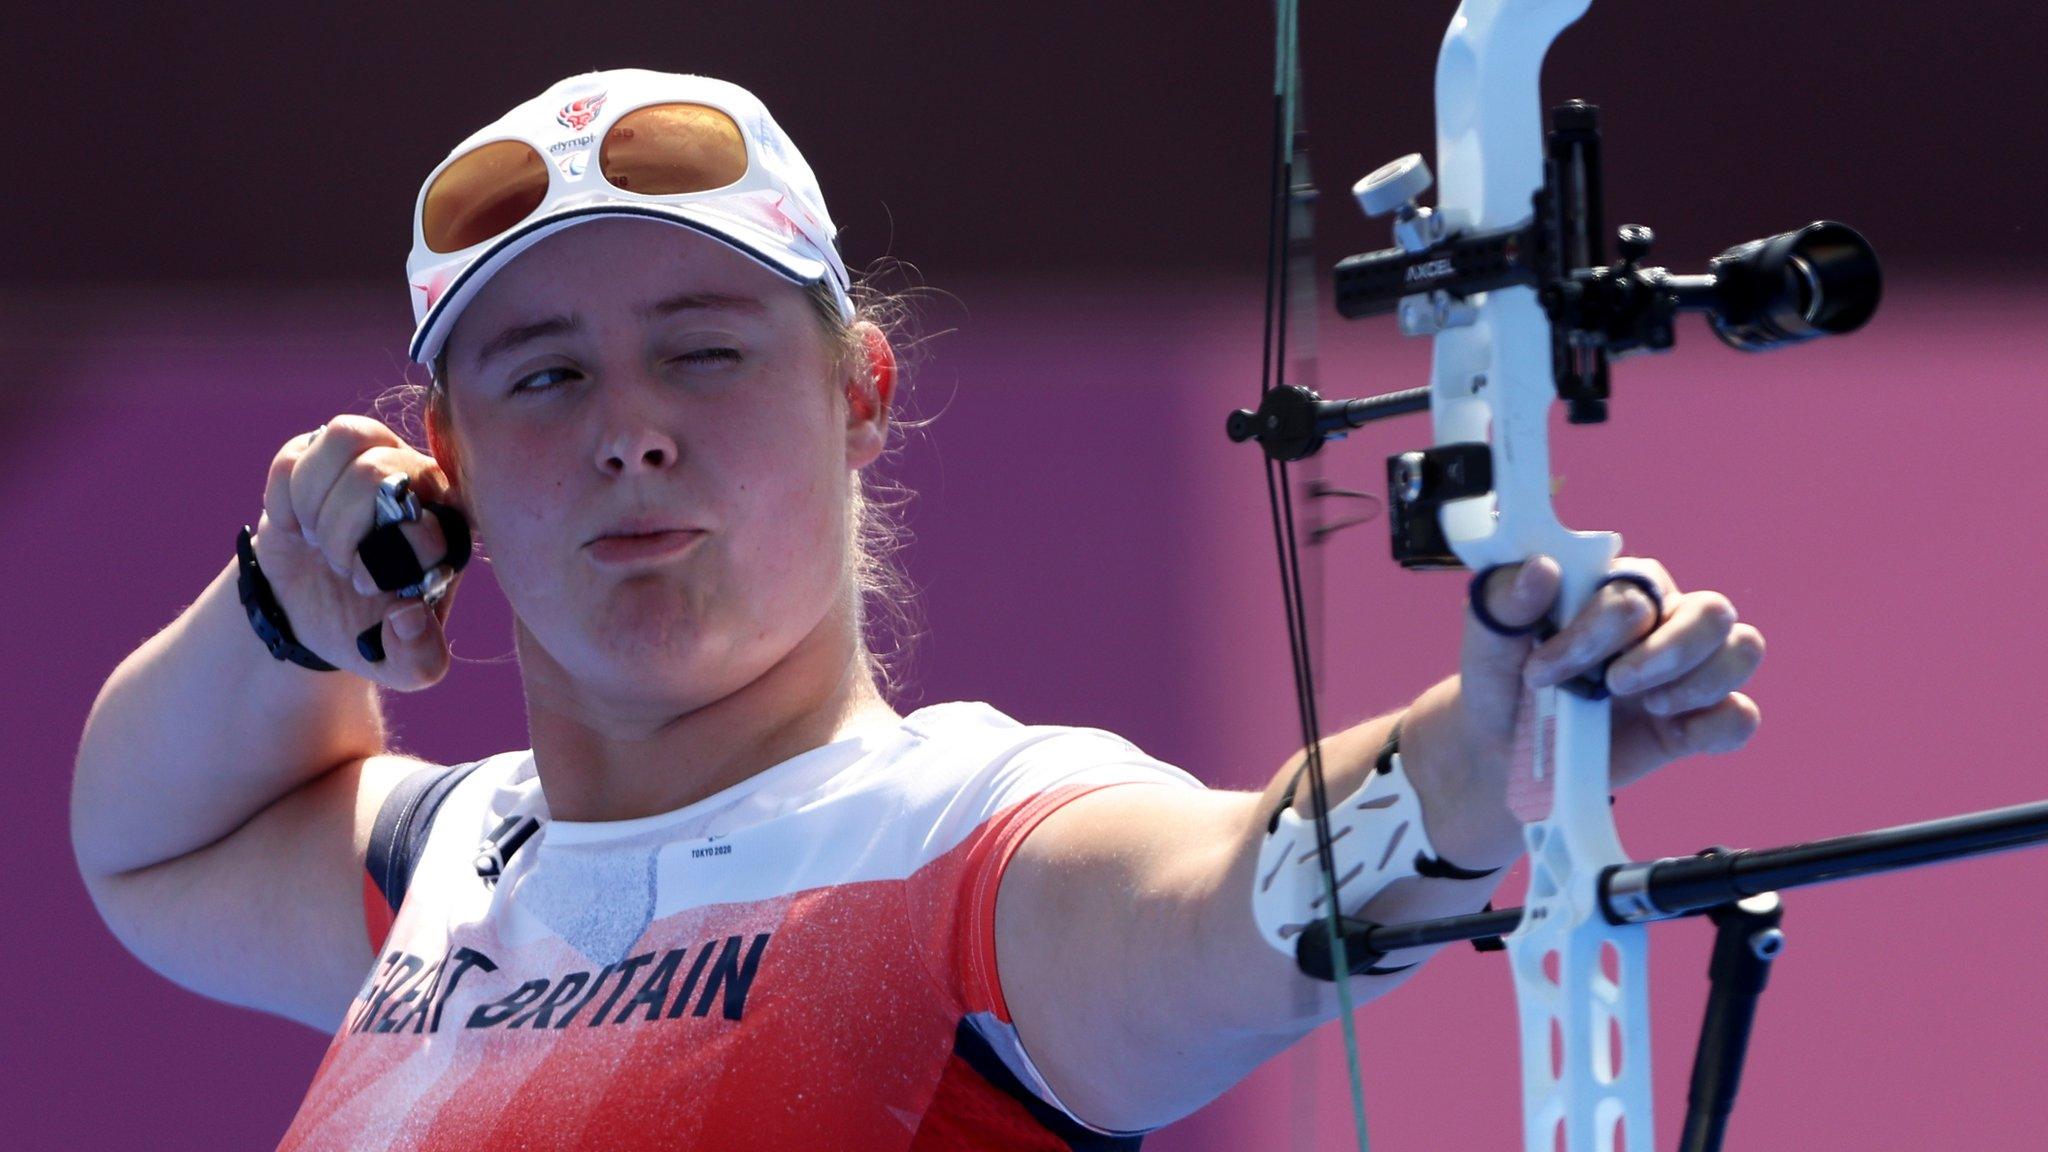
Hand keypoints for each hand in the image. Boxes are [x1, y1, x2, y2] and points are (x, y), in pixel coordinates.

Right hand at [254, 415, 469, 689]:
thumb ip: (420, 656)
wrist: (311, 617)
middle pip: (378, 471)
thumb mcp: (404, 665)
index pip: (426, 513)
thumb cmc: (371, 634)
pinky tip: (294, 527)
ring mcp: (373, 456)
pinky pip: (298, 452)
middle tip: (337, 564)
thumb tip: (407, 613)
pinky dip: (284, 497)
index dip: (385, 553)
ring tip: (315, 538)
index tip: (366, 585)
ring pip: (347, 436)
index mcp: (452, 528)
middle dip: (340, 530)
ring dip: (315, 501)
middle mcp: (421, 481)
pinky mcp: (322, 453)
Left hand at [1461, 555, 1763, 791]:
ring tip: (1648, 707)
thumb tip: (1542, 568)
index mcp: (1616, 587)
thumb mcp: (1488, 640)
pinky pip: (1740, 716)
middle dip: (1665, 653)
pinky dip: (1715, 726)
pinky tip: (1671, 732)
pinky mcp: (1695, 723)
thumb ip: (1506, 600)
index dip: (1594, 633)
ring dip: (1697, 682)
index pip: (1635, 593)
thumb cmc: (1501, 680)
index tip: (1542, 671)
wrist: (1504, 749)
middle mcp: (1662, 620)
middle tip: (1613, 684)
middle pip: (1714, 612)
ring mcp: (1685, 672)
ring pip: (1743, 650)